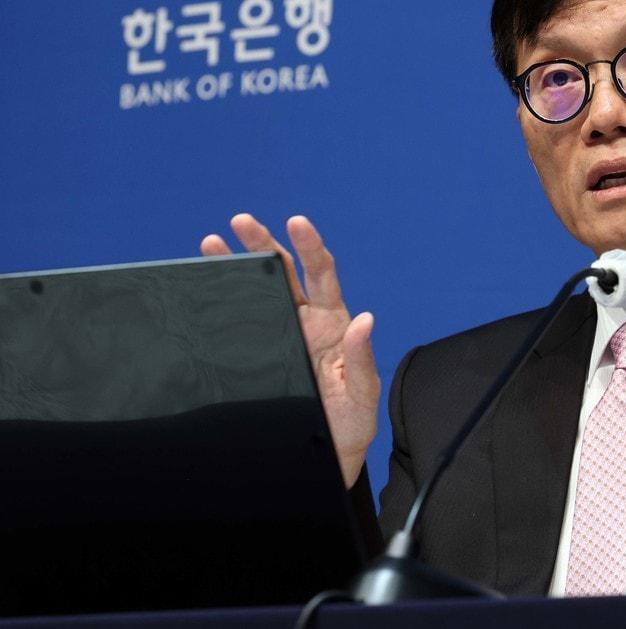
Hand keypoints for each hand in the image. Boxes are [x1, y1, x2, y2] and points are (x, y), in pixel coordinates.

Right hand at [201, 213, 380, 487]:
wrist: (325, 454)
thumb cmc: (349, 424)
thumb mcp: (362, 395)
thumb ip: (361, 359)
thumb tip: (366, 321)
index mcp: (333, 325)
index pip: (322, 276)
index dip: (311, 247)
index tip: (297, 223)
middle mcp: (308, 324)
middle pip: (284, 273)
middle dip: (263, 244)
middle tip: (240, 222)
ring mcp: (284, 336)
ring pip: (260, 291)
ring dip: (238, 264)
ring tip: (211, 243)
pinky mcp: (264, 354)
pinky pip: (242, 320)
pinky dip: (225, 298)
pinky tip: (207, 283)